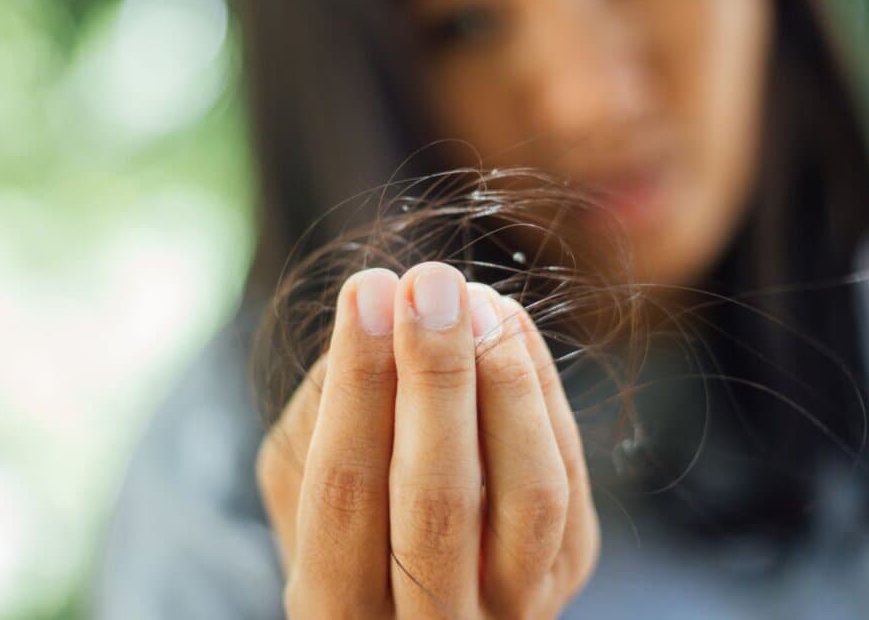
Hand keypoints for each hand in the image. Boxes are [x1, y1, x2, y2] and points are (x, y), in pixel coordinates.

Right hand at [256, 262, 599, 617]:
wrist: (416, 600)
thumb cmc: (342, 528)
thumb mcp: (299, 493)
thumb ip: (320, 420)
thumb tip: (381, 326)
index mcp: (337, 612)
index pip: (346, 493)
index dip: (358, 384)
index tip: (366, 289)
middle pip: (438, 500)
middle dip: (435, 377)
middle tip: (429, 282)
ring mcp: (513, 607)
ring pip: (528, 494)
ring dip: (503, 380)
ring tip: (475, 298)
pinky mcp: (569, 570)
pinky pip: (569, 475)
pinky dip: (540, 391)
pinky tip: (508, 323)